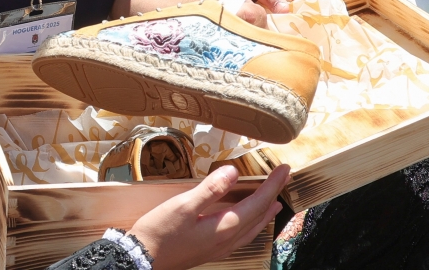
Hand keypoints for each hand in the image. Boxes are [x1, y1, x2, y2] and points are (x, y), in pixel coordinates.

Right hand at [129, 164, 288, 269]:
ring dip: (265, 213)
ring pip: (252, 229)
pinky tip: (246, 222)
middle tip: (283, 179)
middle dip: (273, 196)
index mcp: (224, 226)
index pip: (257, 203)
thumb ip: (210, 189)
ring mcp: (220, 247)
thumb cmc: (161, 231)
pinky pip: (241, 236)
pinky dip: (252, 225)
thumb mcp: (183, 205)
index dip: (272, 185)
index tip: (284, 169)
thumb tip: (233, 172)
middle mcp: (227, 239)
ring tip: (274, 203)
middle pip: (259, 216)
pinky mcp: (211, 250)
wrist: (143, 258)